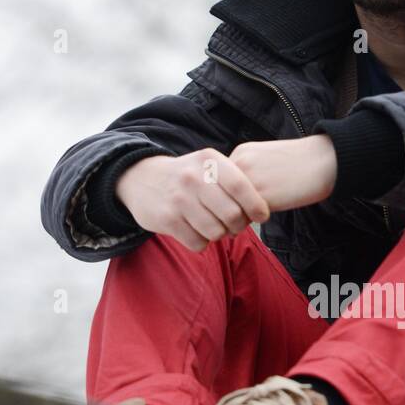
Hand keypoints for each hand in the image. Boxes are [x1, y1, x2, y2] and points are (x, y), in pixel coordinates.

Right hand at [114, 148, 270, 252]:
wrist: (143, 178)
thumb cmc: (189, 176)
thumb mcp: (209, 166)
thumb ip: (234, 182)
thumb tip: (261, 211)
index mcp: (209, 161)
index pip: (241, 186)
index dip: (256, 205)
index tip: (261, 216)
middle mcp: (193, 177)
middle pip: (232, 214)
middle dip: (238, 225)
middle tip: (234, 225)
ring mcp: (179, 199)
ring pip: (216, 232)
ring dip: (219, 235)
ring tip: (213, 226)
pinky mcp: (167, 219)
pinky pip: (198, 242)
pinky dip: (201, 242)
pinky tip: (196, 231)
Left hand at [228, 135, 337, 212]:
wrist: (324, 161)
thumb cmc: (299, 164)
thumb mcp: (265, 159)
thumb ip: (246, 174)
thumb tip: (232, 202)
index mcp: (240, 153)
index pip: (218, 184)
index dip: (227, 198)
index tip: (241, 204)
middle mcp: (239, 164)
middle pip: (219, 197)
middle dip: (228, 211)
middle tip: (244, 216)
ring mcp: (249, 180)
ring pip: (230, 209)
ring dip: (240, 218)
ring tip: (257, 215)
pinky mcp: (262, 196)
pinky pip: (246, 217)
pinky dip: (253, 221)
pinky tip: (270, 213)